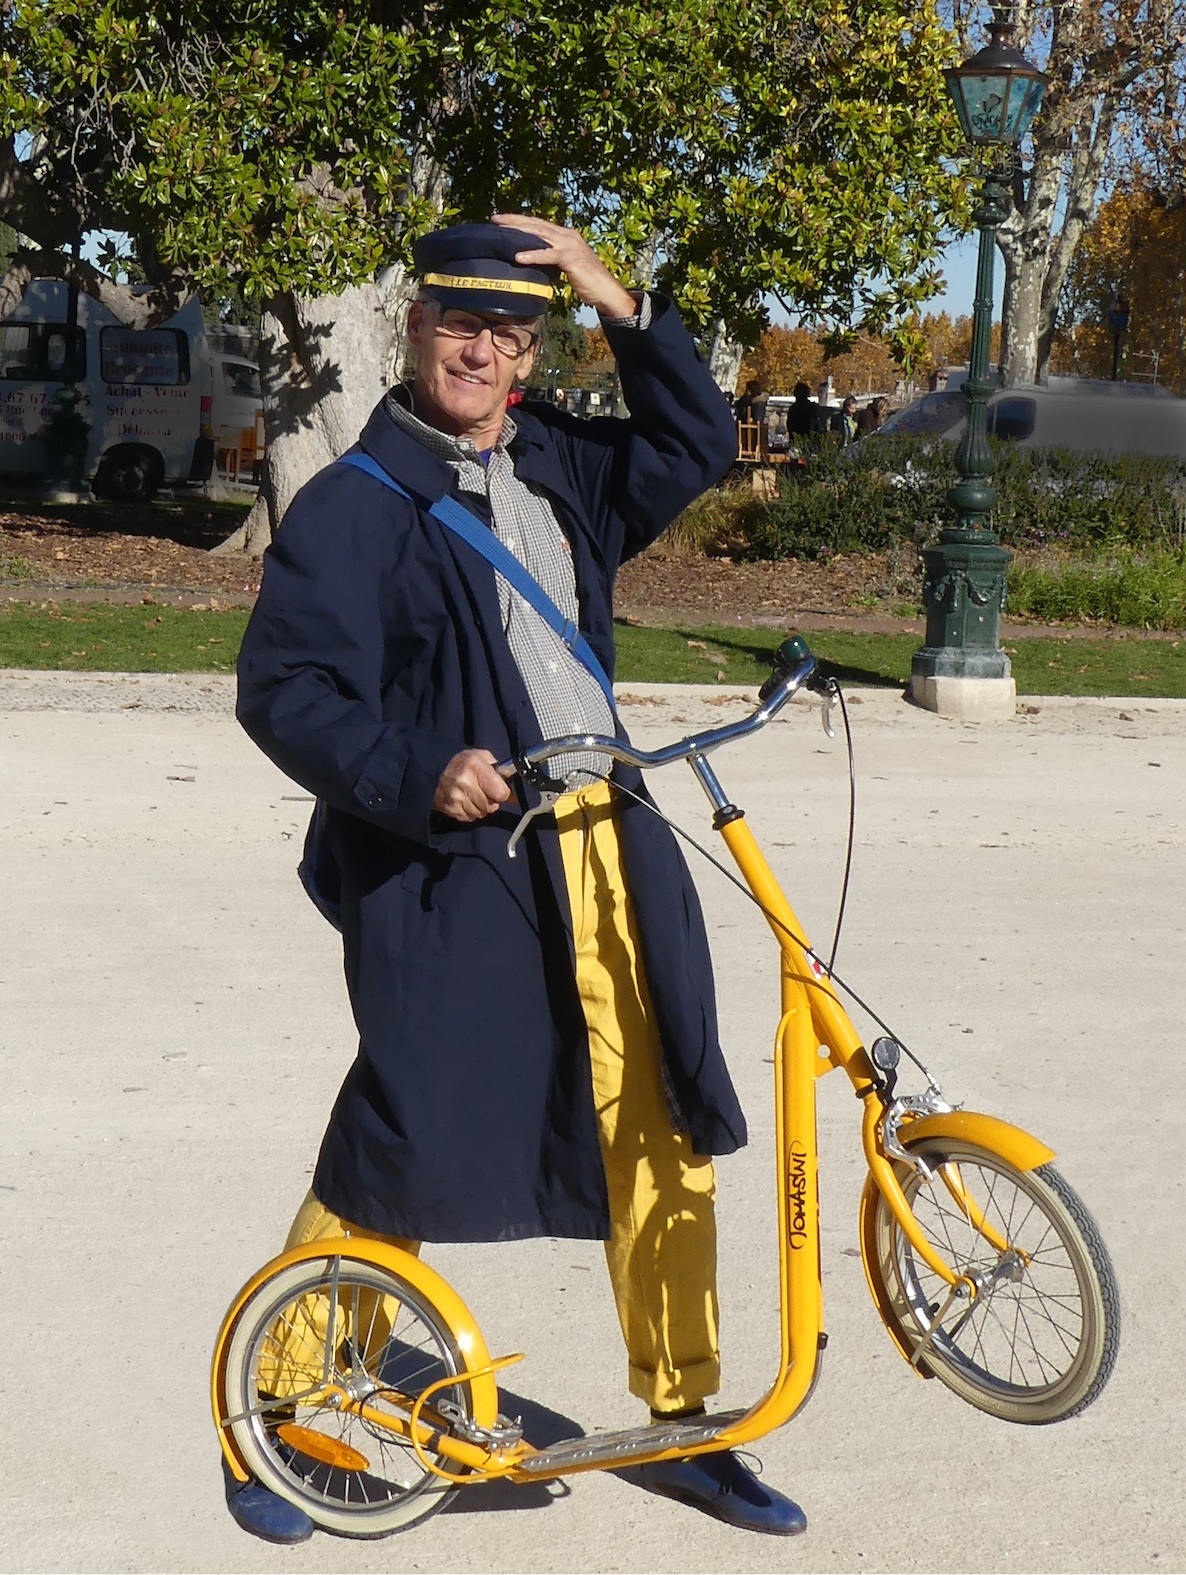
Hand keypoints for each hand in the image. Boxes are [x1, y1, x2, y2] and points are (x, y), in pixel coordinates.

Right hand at [433, 749, 512, 821]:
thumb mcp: (482, 757)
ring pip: (480, 814)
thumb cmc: (462, 763)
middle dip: (491, 801)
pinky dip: (470, 812)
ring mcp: (456, 798)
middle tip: (484, 792)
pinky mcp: (450, 809)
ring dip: (481, 808)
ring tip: (473, 796)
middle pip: (491, 806)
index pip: (501, 793)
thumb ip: (500, 772)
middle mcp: (465, 783)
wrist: (433, 770)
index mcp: (475, 766)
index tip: (498, 789)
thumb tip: (512, 796)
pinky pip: (469, 818)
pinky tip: (465, 801)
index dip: (502, 792)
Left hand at [491, 214, 637, 318]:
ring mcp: (569, 244)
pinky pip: (548, 254)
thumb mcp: (567, 266)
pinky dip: (532, 255)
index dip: (521, 221)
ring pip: (539, 234)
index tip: (502, 220)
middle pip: (536, 224)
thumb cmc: (588, 281)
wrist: (606, 291)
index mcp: (566, 235)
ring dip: (518, 231)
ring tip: (500, 230)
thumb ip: (553, 259)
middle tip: (494, 219)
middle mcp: (567, 235)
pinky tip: (518, 257)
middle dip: (514, 221)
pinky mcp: (570, 257)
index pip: (539, 224)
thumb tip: (536, 262)